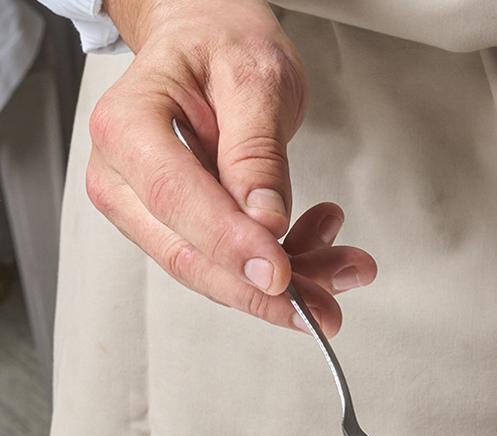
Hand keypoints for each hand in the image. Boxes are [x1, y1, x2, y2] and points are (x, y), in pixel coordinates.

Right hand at [87, 0, 375, 334]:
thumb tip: (264, 219)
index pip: (175, 199)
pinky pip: (232, 268)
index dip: (230, 245)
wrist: (208, 41)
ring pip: (217, 274)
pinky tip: (323, 244)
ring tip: (346, 265)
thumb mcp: (254, 79)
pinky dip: (285, 268)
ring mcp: (147, 212)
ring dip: (288, 282)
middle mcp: (123, 177)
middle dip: (266, 290)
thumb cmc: (220, 46)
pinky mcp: (180, 232)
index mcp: (127, 126)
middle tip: (328, 305)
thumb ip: (258, 150)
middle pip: (191, 255)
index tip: (280, 275)